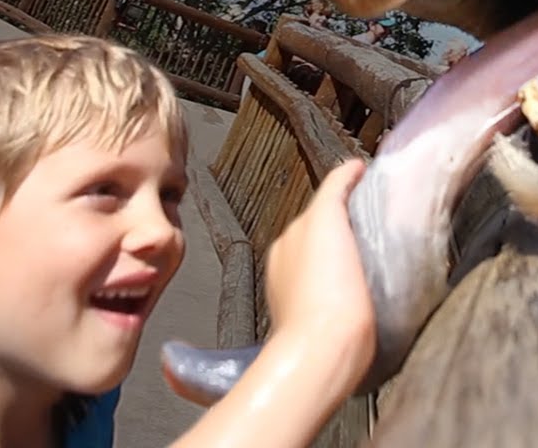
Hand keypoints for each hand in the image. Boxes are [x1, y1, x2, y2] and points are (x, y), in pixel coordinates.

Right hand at [171, 161, 376, 447]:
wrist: (318, 350)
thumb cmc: (300, 357)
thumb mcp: (259, 349)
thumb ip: (233, 353)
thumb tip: (170, 369)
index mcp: (274, 274)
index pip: (298, 257)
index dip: (316, 261)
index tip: (332, 267)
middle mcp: (284, 248)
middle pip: (312, 234)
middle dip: (330, 239)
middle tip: (355, 242)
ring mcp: (303, 231)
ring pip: (329, 216)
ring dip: (345, 213)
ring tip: (367, 211)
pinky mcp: (325, 217)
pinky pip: (339, 185)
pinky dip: (349, 175)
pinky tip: (361, 169)